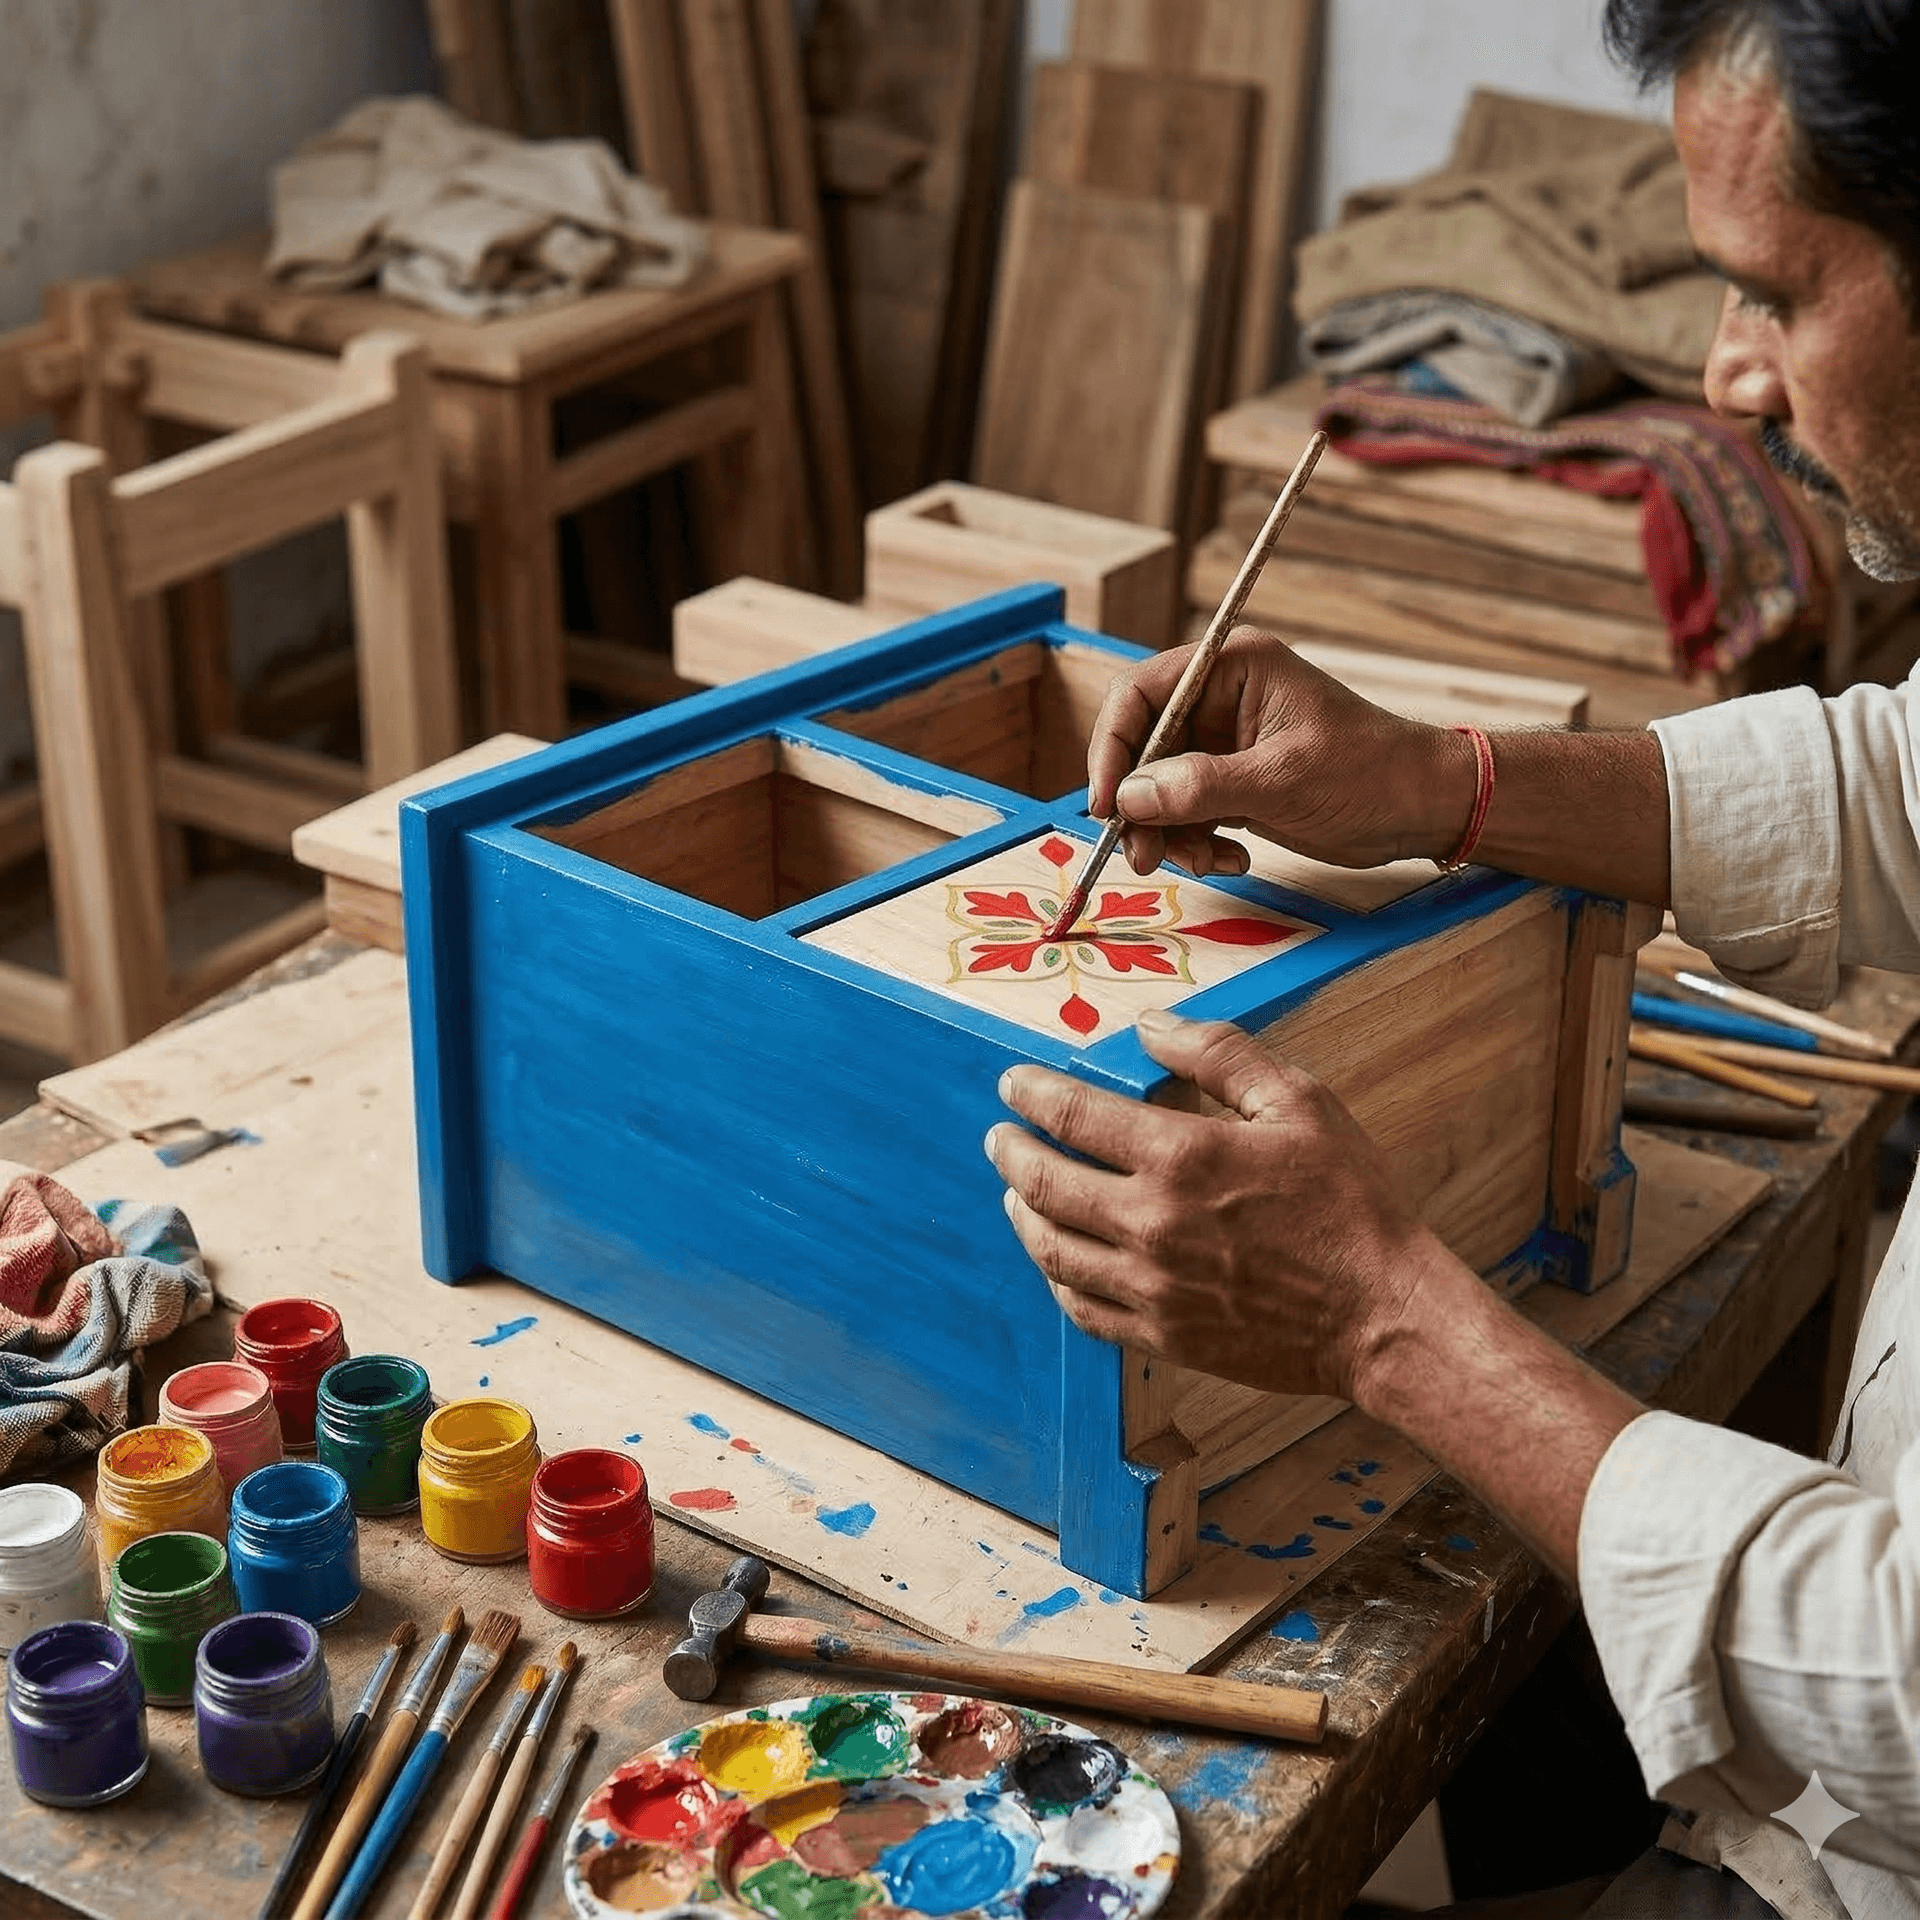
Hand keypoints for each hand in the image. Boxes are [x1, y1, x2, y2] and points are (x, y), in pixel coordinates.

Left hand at [983, 1009, 1475, 1403]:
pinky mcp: (1162, 1335)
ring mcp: (1151, 1286)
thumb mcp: (1300, 1102)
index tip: (1013, 1086)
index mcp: (1183, 1156)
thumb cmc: (1350, 1204)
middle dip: (1010, 1152)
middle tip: (1000, 1137)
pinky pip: (1081, 1308)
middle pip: (1043, 1183)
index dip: (1031, 1095)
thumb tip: (1152, 1025)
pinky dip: (1056, 1279)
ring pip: (1051, 1249)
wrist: (1382, 1316)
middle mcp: (1152, 1222)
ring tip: (1015, 1194)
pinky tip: (1058, 1260)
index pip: (1073, 1115)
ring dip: (1022, 1214)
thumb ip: (1220, 1055)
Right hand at [1087, 626, 1476, 876]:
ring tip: (1203, 862)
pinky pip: (1185, 813)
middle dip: (1139, 805)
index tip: (1106, 803)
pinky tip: (1232, 860)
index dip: (1113, 747)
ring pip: (1158, 788)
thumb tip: (1130, 797)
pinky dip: (1195, 844)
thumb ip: (1201, 786)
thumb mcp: (1282, 779)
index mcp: (1231, 667)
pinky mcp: (1232, 783)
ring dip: (1167, 834)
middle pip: (1142, 747)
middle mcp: (1220, 699)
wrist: (1423, 809)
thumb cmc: (1370, 773)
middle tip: (1143, 854)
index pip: (1141, 694)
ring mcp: (1224, 743)